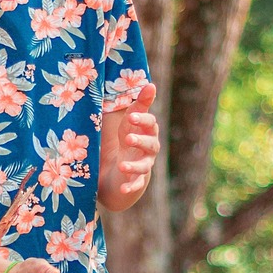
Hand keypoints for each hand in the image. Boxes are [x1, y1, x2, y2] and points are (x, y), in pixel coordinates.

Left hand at [111, 81, 159, 199]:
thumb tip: (151, 85)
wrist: (121, 167)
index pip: (150, 125)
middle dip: (141, 141)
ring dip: (134, 166)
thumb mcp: (130, 121)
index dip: (142, 120)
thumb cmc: (127, 138)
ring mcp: (143, 166)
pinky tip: (123, 188)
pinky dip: (130, 188)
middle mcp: (149, 149)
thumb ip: (140, 104)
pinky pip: (135, 185)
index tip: (131, 116)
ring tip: (121, 165)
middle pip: (151, 145)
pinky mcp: (135, 182)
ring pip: (143, 166)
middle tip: (128, 138)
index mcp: (148, 132)